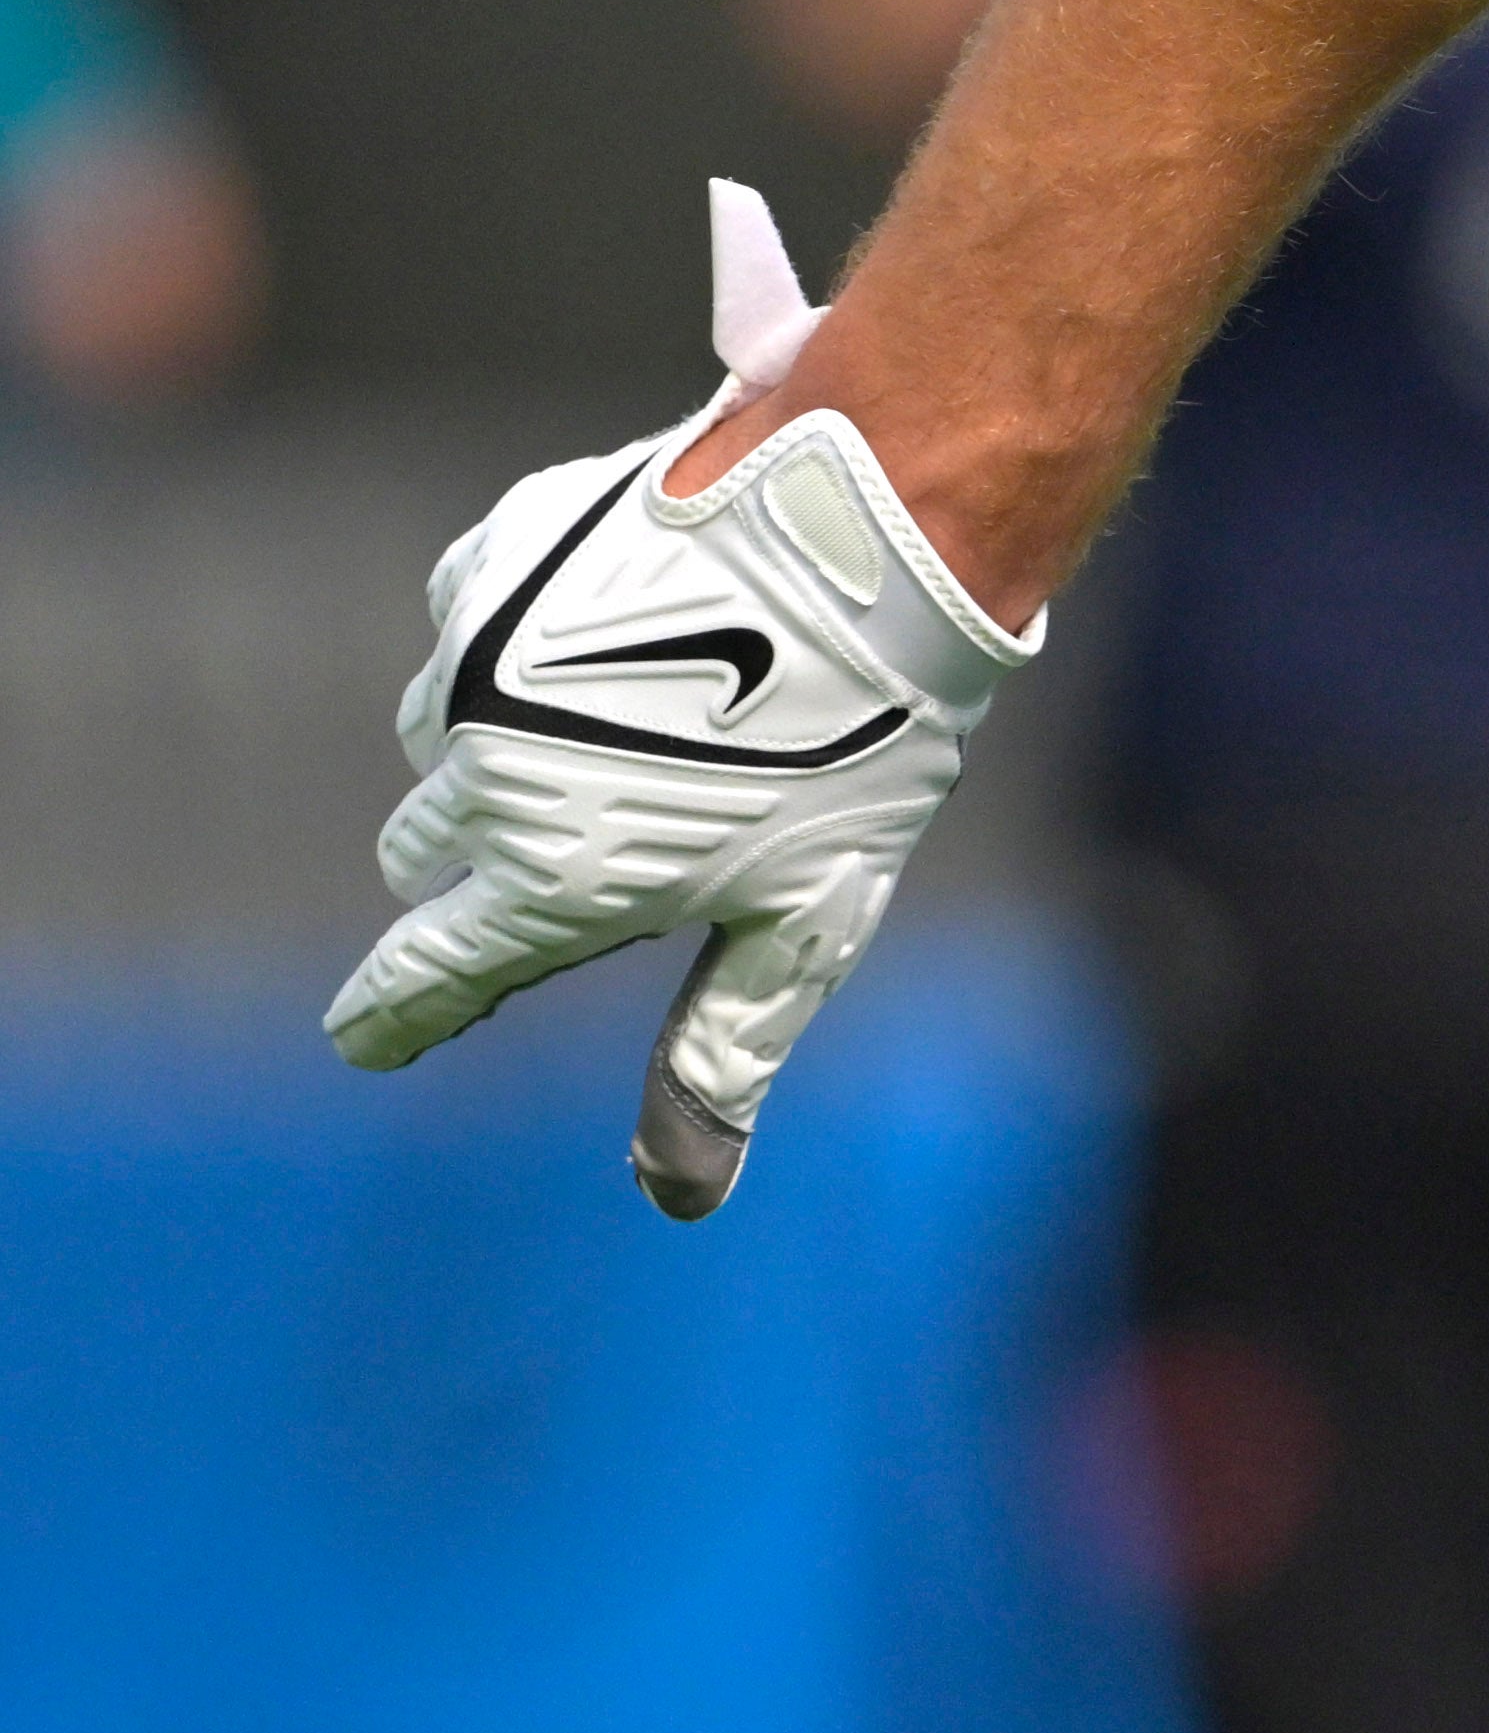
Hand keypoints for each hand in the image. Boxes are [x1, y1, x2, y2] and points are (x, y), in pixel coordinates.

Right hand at [324, 184, 1037, 1217]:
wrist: (869, 534)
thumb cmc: (861, 740)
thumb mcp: (809, 917)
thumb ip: (724, 1051)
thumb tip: (677, 1198)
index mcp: (547, 885)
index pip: (414, 983)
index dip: (394, 1017)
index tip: (374, 1032)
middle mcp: (483, 781)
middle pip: (426, 857)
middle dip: (492, 858)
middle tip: (611, 824)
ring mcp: (472, 665)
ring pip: (439, 739)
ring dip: (508, 739)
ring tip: (646, 706)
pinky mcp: (486, 566)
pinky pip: (467, 627)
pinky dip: (525, 635)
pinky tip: (633, 616)